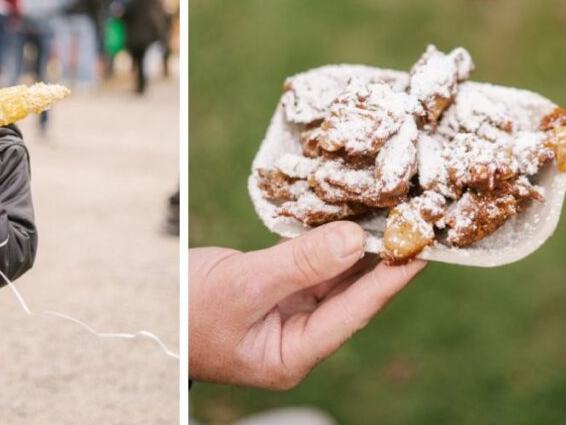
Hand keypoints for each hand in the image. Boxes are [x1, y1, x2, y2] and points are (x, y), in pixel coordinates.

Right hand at [189, 221, 426, 388]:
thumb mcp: (243, 286)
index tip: (422, 250)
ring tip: (389, 212)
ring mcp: (287, 311)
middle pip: (350, 294)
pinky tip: (344, 213)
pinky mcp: (275, 288)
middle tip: (413, 222)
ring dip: (355, 243)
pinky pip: (309, 261)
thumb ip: (300, 263)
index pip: (352, 313)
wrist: (144, 311)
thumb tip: (355, 239)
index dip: (389, 280)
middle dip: (381, 258)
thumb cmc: (184, 312)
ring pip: (332, 274)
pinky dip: (324, 237)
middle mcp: (297, 335)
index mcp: (292, 353)